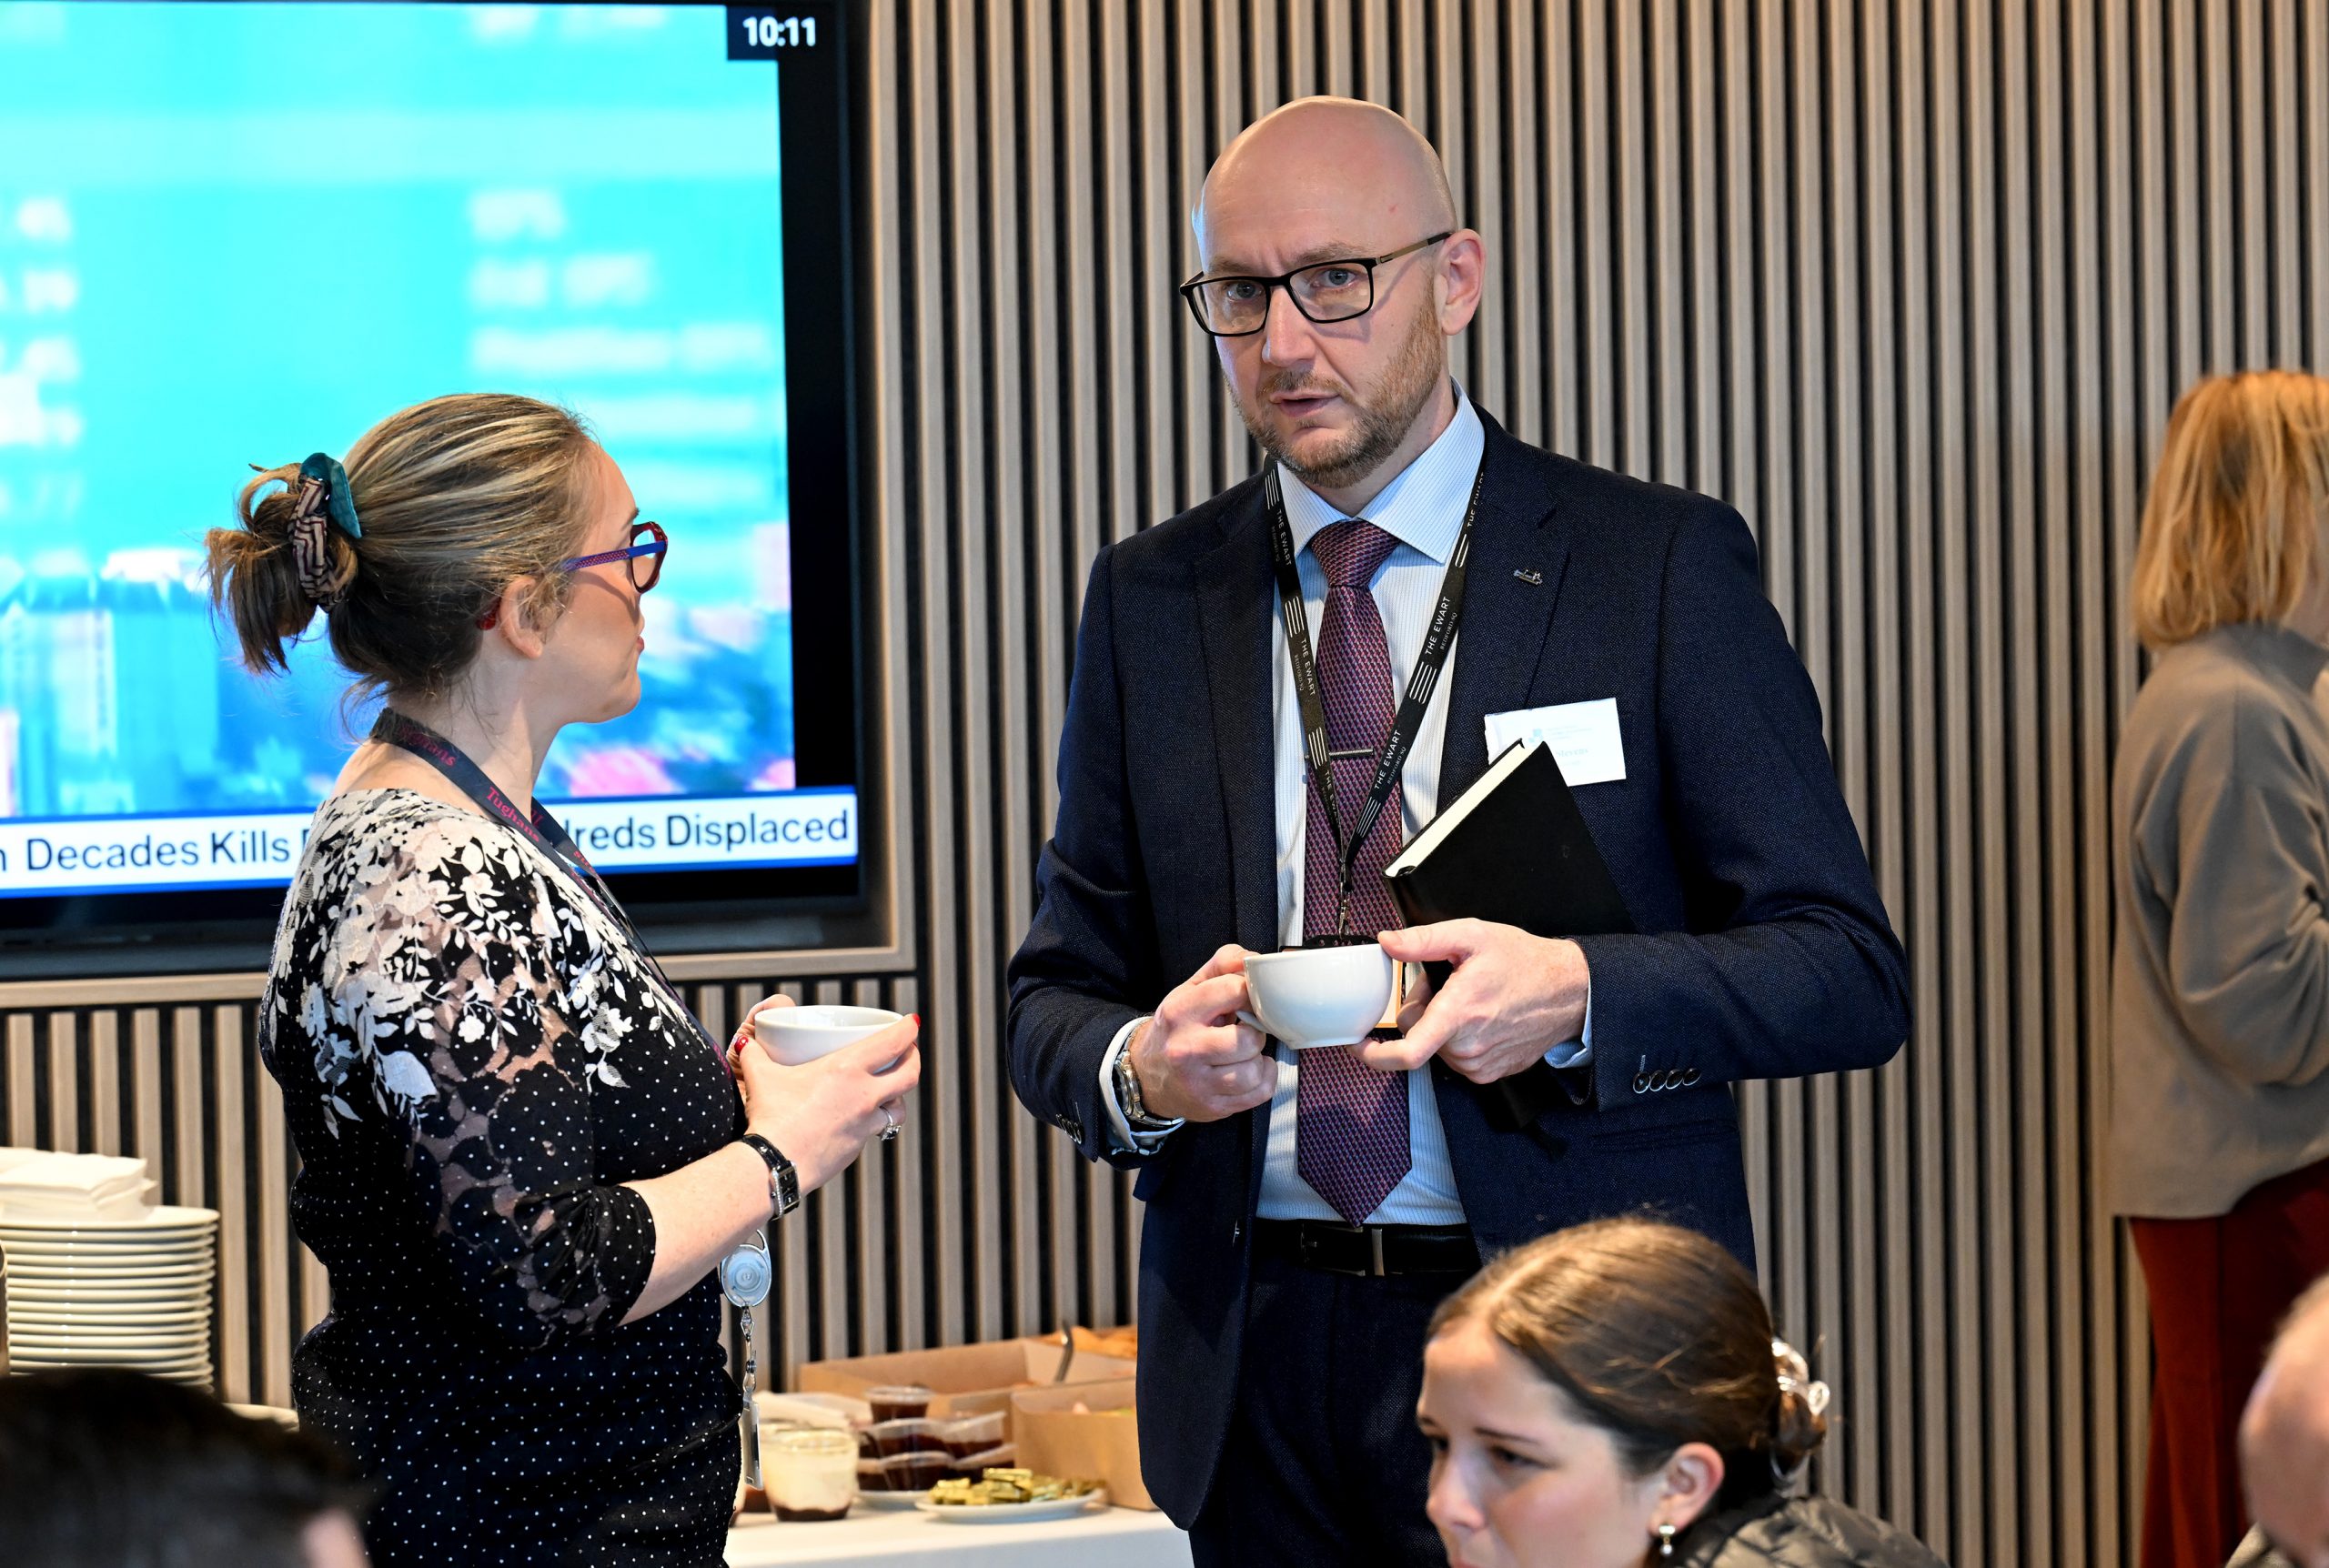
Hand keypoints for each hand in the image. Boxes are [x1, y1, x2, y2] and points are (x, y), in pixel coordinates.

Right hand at [730, 1001, 921, 1192]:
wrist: (774, 1164)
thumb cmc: (771, 1117)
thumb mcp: (762, 1078)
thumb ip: (755, 1056)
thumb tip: (746, 1043)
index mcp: (848, 1069)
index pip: (894, 1042)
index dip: (907, 1029)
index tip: (910, 1022)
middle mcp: (865, 1095)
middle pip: (910, 1074)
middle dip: (914, 1059)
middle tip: (908, 1052)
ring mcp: (865, 1124)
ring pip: (898, 1108)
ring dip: (897, 1097)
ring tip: (889, 1090)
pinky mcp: (857, 1148)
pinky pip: (873, 1131)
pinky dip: (872, 1122)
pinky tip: (858, 1120)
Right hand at [1128, 944, 1275, 1122]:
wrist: (1147, 1076)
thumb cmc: (1178, 1028)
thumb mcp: (1191, 989)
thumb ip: (1222, 965)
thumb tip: (1253, 959)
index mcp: (1180, 1012)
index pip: (1234, 990)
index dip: (1250, 992)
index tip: (1247, 999)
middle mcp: (1186, 1049)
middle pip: (1249, 1038)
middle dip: (1255, 1032)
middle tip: (1245, 1030)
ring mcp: (1198, 1082)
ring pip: (1254, 1071)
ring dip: (1258, 1059)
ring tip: (1246, 1053)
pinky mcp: (1212, 1106)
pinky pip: (1259, 1093)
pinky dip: (1263, 1080)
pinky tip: (1250, 1071)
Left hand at [1357, 921, 1588, 1084]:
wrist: (1569, 990)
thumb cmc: (1524, 962)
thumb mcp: (1472, 936)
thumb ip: (1424, 940)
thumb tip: (1387, 942)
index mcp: (1459, 1014)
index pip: (1408, 1053)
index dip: (1375, 1054)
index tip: (1360, 1043)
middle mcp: (1468, 1046)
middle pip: (1419, 1035)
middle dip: (1422, 1010)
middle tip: (1445, 984)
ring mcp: (1481, 1064)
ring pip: (1437, 1047)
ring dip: (1441, 1024)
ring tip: (1469, 998)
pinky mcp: (1491, 1073)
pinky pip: (1457, 1058)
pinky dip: (1458, 1038)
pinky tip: (1480, 1017)